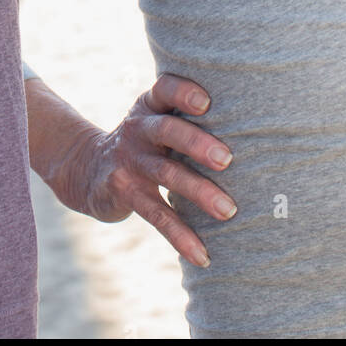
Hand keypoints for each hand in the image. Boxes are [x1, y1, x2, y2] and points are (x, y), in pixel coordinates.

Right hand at [48, 73, 235, 266]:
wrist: (89, 169)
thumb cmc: (144, 142)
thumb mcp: (157, 121)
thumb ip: (188, 118)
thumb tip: (257, 128)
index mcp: (150, 106)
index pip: (165, 89)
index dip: (182, 92)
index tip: (206, 102)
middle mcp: (138, 128)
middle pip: (167, 130)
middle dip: (196, 143)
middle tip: (227, 159)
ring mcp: (130, 160)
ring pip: (166, 173)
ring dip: (199, 191)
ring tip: (228, 211)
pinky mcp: (125, 192)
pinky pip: (156, 215)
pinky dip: (181, 236)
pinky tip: (203, 255)